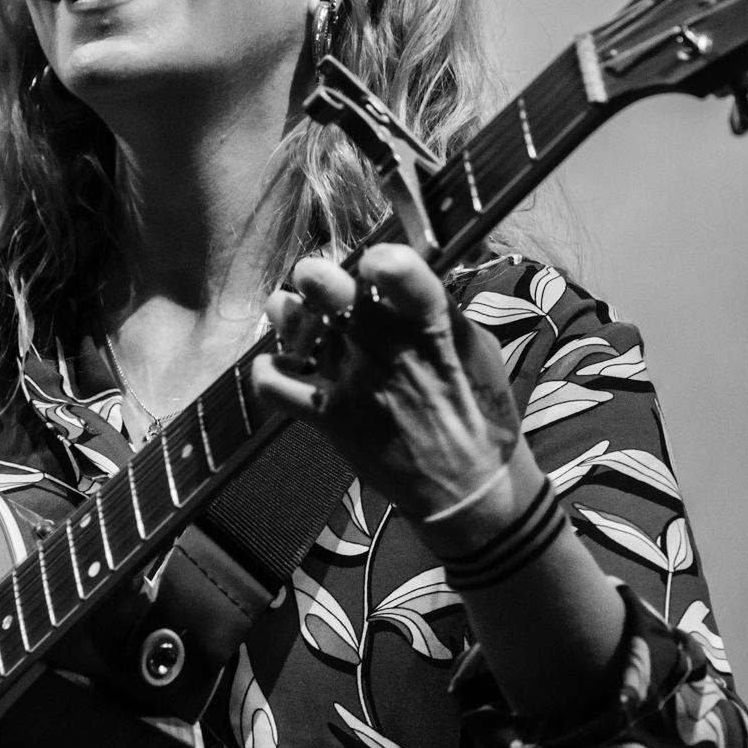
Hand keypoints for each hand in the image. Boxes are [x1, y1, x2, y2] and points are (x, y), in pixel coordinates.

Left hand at [252, 243, 524, 523]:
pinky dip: (268, 370)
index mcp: (432, 327)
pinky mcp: (330, 418)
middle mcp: (387, 349)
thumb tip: (402, 276)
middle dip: (317, 276)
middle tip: (315, 278)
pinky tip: (282, 364)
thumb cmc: (479, 412)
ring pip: (297, 328)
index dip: (377, 258)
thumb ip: (438, 309)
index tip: (375, 264)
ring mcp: (353, 384)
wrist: (467, 489)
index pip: (396, 270)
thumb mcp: (479, 349)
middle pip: (331, 290)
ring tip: (291, 310)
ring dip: (288, 313)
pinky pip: (275, 386)